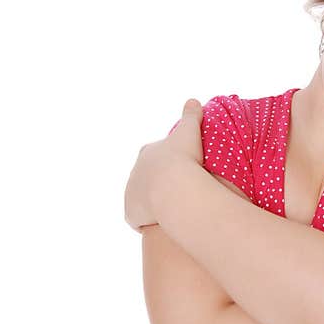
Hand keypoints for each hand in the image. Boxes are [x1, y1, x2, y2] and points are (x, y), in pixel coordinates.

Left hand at [124, 98, 203, 231]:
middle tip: (180, 190)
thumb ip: (191, 115)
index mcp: (147, 152)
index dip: (168, 162)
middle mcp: (134, 172)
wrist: (175, 188)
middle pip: (146, 178)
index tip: (180, 168)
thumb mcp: (189, 132)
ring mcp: (131, 194)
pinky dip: (149, 221)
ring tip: (173, 209)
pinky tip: (163, 223)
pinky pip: (140, 219)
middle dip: (158, 183)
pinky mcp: (131, 214)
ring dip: (153, 203)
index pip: (154, 156)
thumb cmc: (184, 158)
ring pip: (142, 199)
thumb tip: (193, 100)